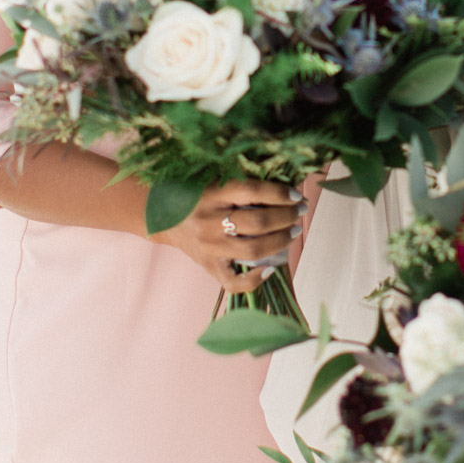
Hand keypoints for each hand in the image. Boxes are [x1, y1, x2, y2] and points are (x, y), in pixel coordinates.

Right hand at [150, 180, 305, 293]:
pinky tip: (272, 268)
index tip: (295, 194)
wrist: (163, 218)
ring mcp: (209, 247)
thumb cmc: (197, 195)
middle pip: (257, 222)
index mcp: (211, 194)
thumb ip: (242, 181)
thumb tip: (285, 180)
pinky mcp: (208, 267)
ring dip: (280, 240)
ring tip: (293, 231)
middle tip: (300, 210)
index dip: (278, 193)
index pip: (251, 191)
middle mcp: (209, 221)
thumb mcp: (214, 180)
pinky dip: (255, 279)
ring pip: (252, 249)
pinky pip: (234, 282)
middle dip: (286, 216)